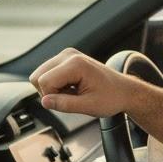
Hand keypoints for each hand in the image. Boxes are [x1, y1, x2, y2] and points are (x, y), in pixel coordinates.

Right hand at [30, 47, 162, 138]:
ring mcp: (67, 54)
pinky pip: (47, 74)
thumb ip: (65, 104)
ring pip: (40, 75)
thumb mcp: (89, 106)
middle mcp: (68, 54)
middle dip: (50, 92)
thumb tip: (44, 102)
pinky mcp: (66, 58)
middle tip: (72, 98)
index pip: (44, 82)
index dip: (52, 98)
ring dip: (53, 89)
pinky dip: (56, 84)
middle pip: (37, 77)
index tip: (71, 102)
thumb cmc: (111, 98)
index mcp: (75, 63)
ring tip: (74, 93)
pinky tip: (73, 88)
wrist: (125, 91)